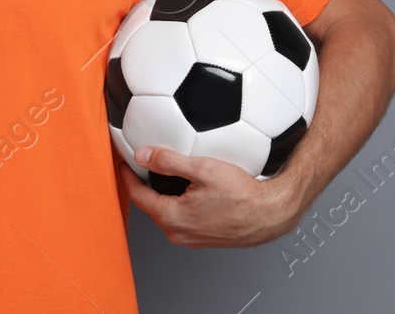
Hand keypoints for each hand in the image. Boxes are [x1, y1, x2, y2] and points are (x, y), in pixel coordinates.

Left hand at [119, 145, 303, 247]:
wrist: (270, 215)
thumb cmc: (242, 195)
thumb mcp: (202, 169)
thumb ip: (168, 161)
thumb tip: (143, 155)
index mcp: (173, 218)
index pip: (139, 196)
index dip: (129, 177)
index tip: (124, 164)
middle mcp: (179, 233)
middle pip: (151, 206)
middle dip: (145, 186)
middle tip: (142, 166)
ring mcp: (192, 238)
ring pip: (167, 214)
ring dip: (163, 195)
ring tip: (165, 176)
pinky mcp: (204, 238)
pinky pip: (183, 220)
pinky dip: (178, 204)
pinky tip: (189, 191)